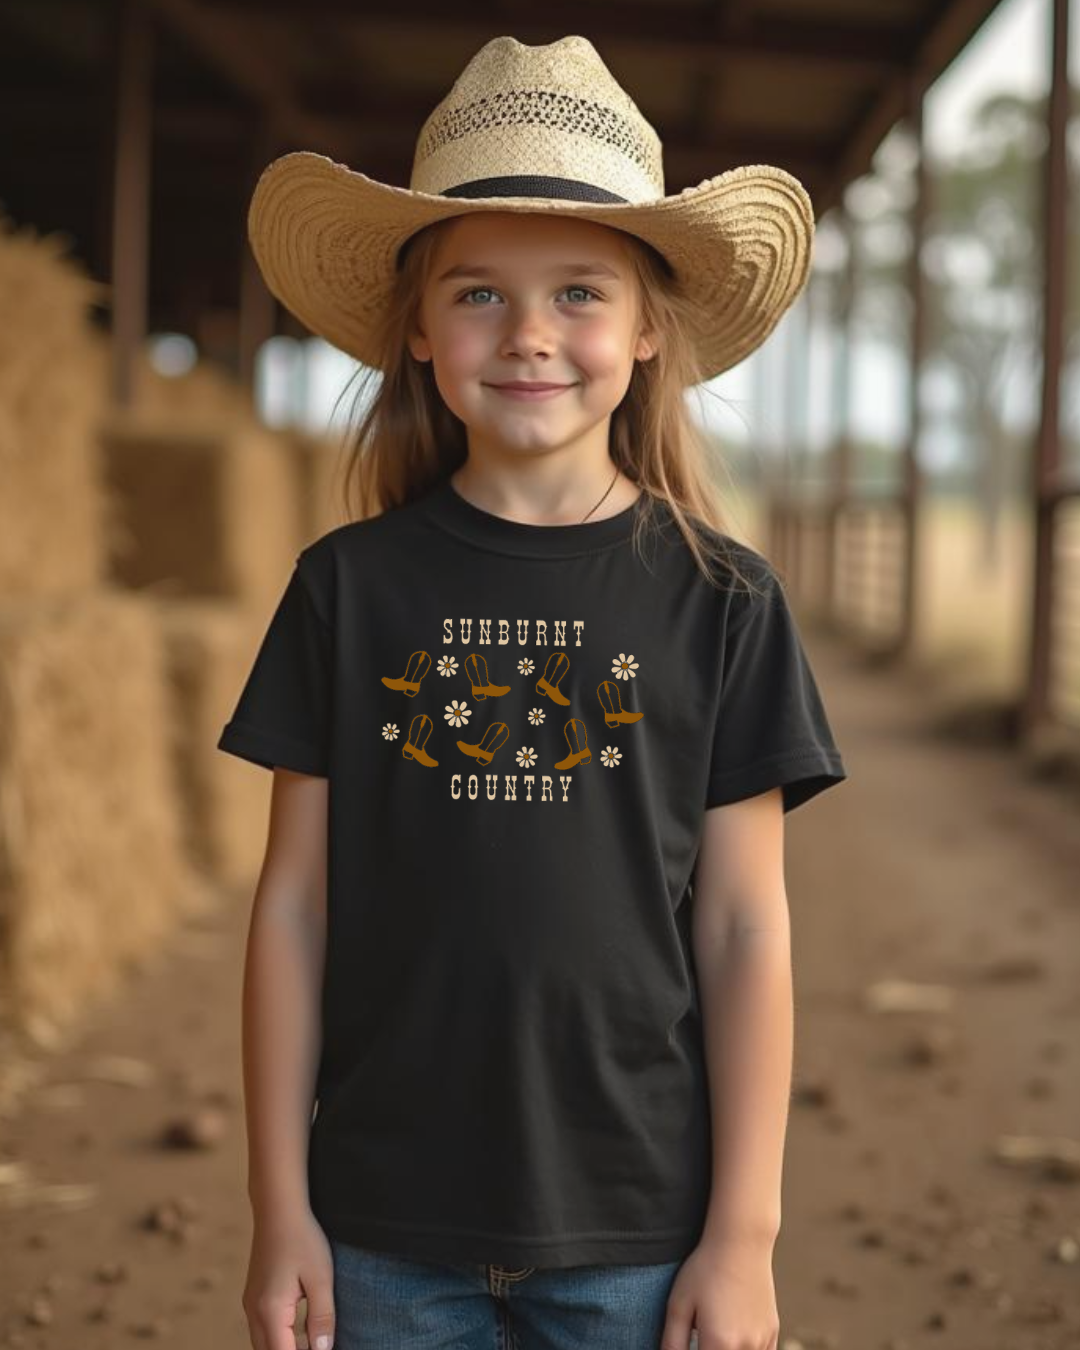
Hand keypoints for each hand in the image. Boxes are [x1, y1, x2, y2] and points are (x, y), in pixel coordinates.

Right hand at [242, 1207, 336, 1349]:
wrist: (278, 1209)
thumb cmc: (302, 1239)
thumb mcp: (321, 1278)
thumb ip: (322, 1318)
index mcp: (270, 1311)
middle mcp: (254, 1312)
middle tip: (318, 1346)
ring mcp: (251, 1304)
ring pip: (264, 1343)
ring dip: (285, 1348)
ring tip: (312, 1343)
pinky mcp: (254, 1296)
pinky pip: (263, 1329)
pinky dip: (279, 1338)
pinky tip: (300, 1331)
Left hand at [660, 1235, 779, 1349]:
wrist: (741, 1242)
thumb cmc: (706, 1269)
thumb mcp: (679, 1303)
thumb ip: (672, 1342)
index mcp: (719, 1344)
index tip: (692, 1343)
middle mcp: (745, 1347)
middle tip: (701, 1336)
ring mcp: (762, 1341)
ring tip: (717, 1336)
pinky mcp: (772, 1331)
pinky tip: (734, 1339)